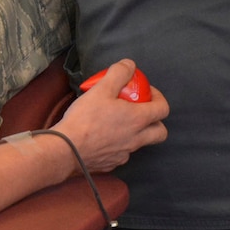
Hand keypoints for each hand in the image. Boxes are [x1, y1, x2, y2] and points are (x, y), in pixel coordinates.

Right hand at [52, 59, 168, 172]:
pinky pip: (121, 153)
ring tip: (118, 122)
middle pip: (160, 133)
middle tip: (141, 111)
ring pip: (140, 143)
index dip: (159, 98)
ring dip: (135, 132)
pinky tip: (103, 137)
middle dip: (156, 121)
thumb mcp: (101, 89)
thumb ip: (118, 73)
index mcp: (137, 119)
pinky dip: (118, 144)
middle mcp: (136, 139)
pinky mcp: (111, 163)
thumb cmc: (84, 120)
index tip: (146, 93)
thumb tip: (129, 65)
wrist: (66, 150)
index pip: (163, 109)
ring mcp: (124, 153)